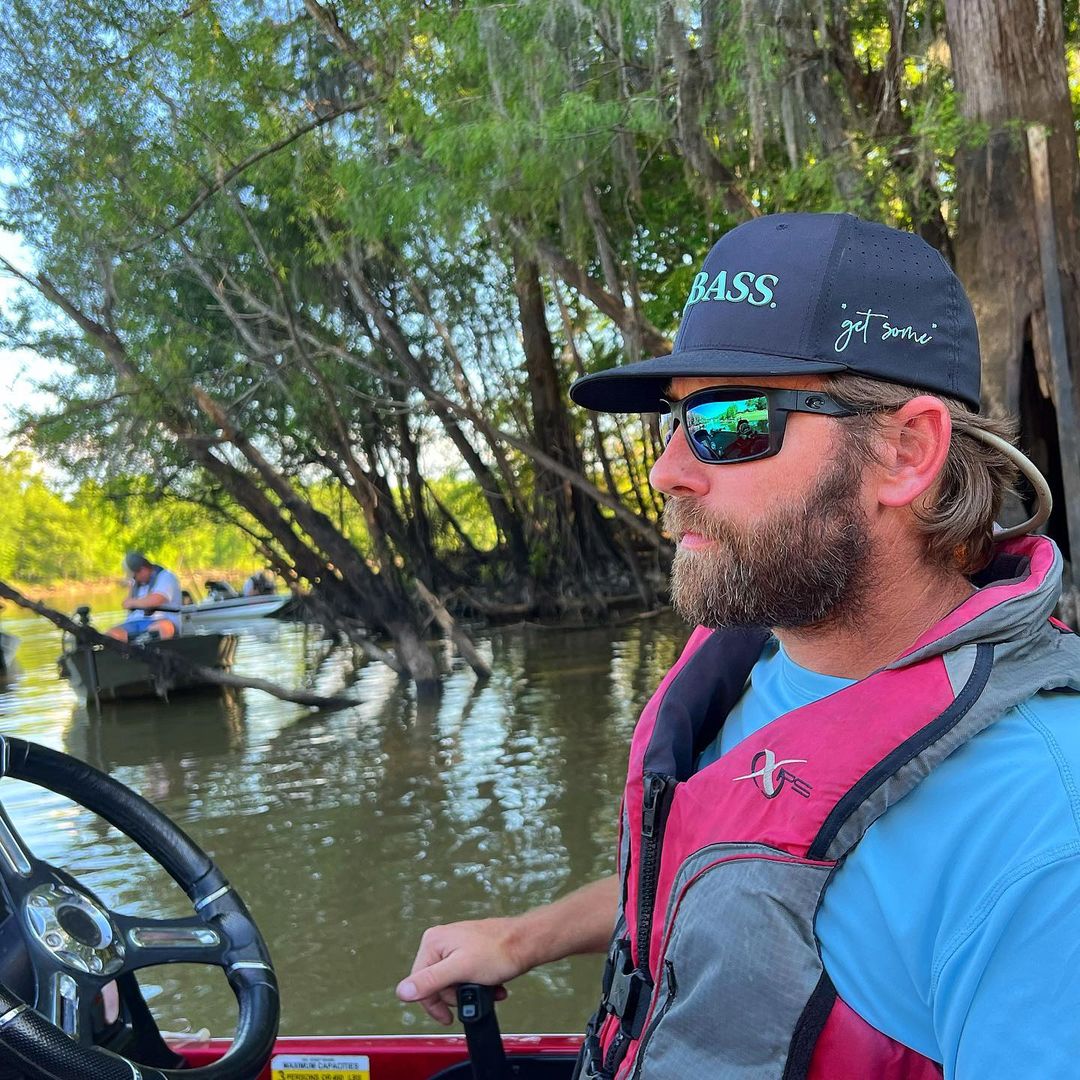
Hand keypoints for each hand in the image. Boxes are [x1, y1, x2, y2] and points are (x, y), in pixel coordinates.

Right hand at [396, 917, 527, 1024]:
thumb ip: (431, 981)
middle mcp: (441, 941)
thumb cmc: (499, 951)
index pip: (419, 982)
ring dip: (470, 991)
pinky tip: (491, 986)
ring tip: (487, 990)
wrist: (526, 942)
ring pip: (453, 982)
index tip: (447, 1017)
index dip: (434, 1003)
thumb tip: (403, 991)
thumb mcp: (460, 970)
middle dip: (456, 996)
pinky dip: (478, 985)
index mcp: (433, 942)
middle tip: (473, 995)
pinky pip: (465, 975)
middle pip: (436, 983)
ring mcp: (456, 945)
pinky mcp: (469, 951)